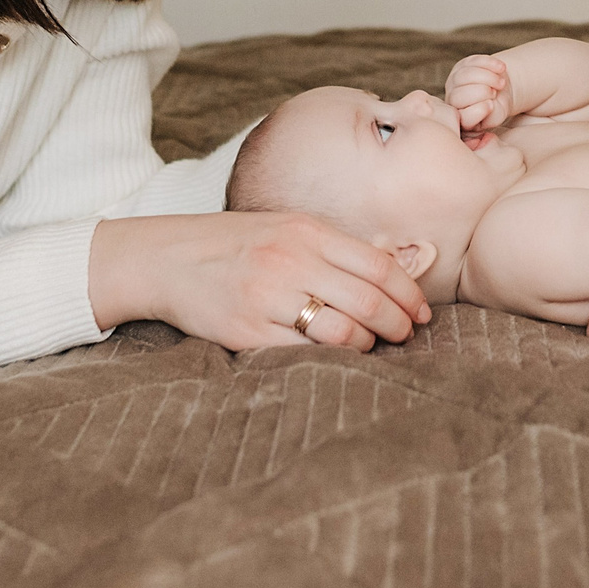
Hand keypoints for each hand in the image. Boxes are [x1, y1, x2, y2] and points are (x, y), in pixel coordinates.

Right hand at [86, 212, 431, 351]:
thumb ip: (333, 248)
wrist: (167, 258)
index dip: (409, 294)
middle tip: (406, 336)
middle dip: (398, 325)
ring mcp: (267, 297)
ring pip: (342, 332)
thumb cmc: (236, 244)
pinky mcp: (245, 331)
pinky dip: (330, 359)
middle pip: (368, 300)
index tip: (421, 313)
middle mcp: (290, 261)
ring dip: (369, 346)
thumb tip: (391, 276)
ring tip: (373, 348)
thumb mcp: (287, 228)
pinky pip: (303, 353)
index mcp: (307, 232)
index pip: (378, 265)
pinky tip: (337, 358)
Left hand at [446, 53, 513, 135]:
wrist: (500, 90)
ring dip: (488, 77)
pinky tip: (501, 68)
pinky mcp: (462, 65)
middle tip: (495, 93)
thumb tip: (488, 105)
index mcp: (460, 118)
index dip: (478, 110)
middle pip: (459, 95)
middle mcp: (452, 100)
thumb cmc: (498, 107)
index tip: (492, 105)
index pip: (463, 117)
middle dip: (482, 92)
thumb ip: (491, 117)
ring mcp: (454, 81)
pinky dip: (490, 63)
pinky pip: (473, 61)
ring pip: (465, 75)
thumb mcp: (497, 116)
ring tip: (501, 82)